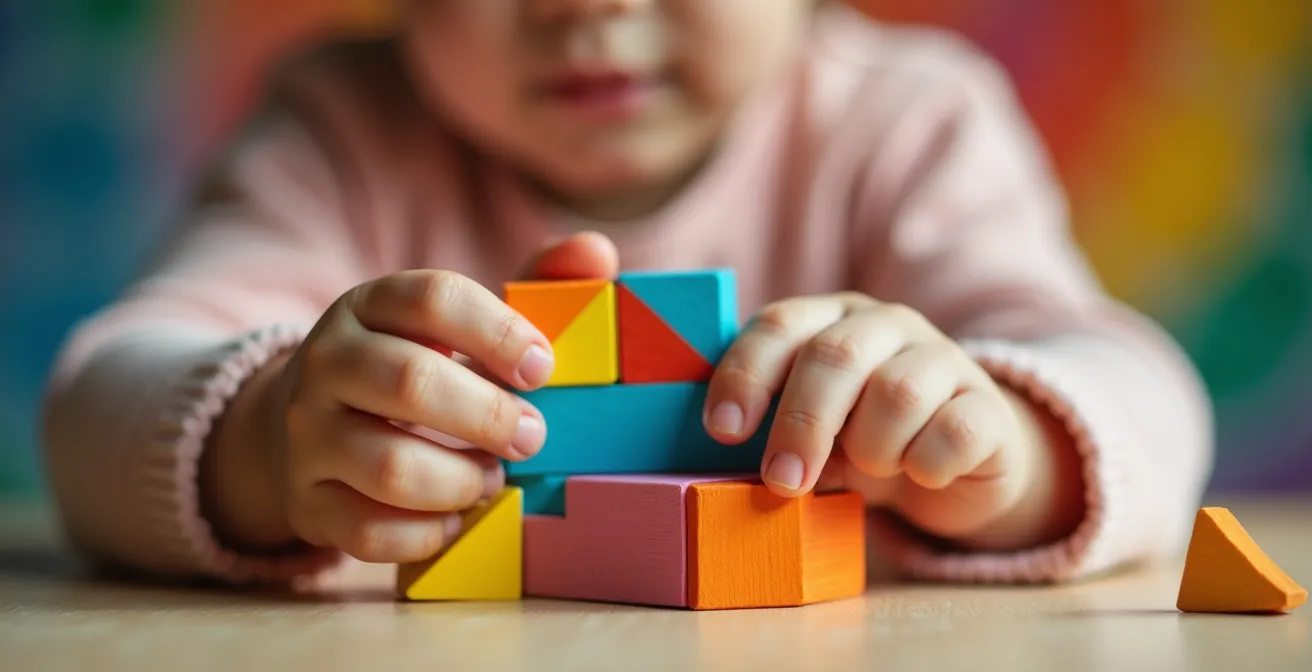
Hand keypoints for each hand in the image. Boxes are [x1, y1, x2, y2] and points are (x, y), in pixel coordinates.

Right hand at [201, 233, 618, 563]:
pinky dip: (428, 532)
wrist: (306, 422)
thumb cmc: (413, 364)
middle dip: (489, 415)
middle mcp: (326, 362)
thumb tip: (596, 250)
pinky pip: (370, 531)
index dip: (499, 332)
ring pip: (391, 467)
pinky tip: (456, 517)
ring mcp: (308, 434)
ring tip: (492, 477)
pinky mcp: (307, 502)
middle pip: (411, 383)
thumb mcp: (459, 319)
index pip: (434, 298)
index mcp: (369, 304)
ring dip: (463, 480)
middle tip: (532, 435)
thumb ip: (533, 282)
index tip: (543, 368)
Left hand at [703, 293, 1082, 547]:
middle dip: (801, 423)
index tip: (723, 429)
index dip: (746, 373)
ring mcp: (944, 358)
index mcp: (832, 320)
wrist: (959, 465)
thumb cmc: (865, 441)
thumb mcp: (815, 434)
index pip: (780, 324)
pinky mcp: (989, 405)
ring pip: (898, 392)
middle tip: (783, 481)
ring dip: (872, 448)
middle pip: (835, 355)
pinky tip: (922, 474)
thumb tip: (750, 467)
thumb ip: (780, 435)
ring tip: (874, 468)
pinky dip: (927, 465)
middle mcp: (888, 325)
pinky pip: (954, 432)